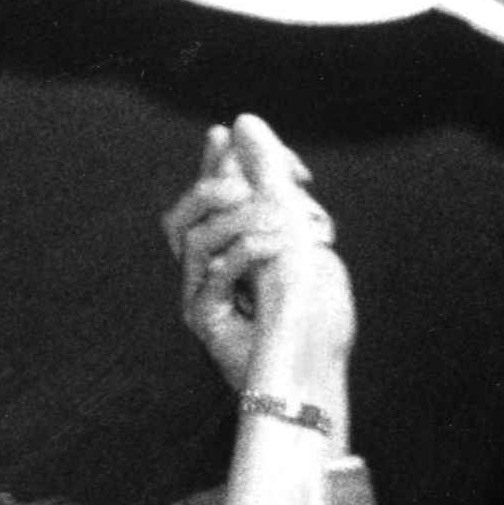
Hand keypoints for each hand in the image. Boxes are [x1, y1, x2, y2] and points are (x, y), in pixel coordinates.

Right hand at [162, 114, 353, 394]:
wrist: (317, 376)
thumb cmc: (316, 315)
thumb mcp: (303, 241)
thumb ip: (280, 191)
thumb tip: (248, 128)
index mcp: (229, 247)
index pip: (209, 192)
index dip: (218, 159)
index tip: (236, 131)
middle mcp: (207, 270)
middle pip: (186, 212)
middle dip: (217, 183)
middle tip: (253, 180)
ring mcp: (202, 295)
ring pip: (194, 237)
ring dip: (239, 218)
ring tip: (281, 220)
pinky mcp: (206, 319)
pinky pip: (214, 273)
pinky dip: (244, 251)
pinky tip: (276, 244)